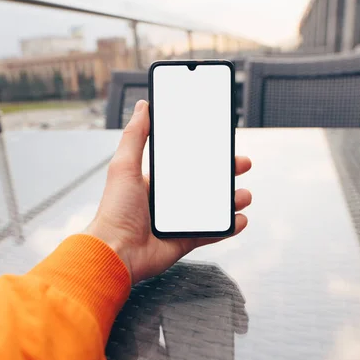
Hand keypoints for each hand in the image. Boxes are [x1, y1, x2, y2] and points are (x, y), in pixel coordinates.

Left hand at [85, 100, 251, 283]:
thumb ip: (135, 136)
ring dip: (232, 199)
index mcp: (154, 181)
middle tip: (242, 164)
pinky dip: (228, 227)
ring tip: (244, 195)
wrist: (116, 253)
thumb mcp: (124, 166)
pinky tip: (240, 219)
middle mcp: (168, 200)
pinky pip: (212, 232)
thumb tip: (142, 106)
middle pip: (204, 183)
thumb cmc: (115, 211)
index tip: (220, 143)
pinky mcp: (185, 240)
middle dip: (225, 173)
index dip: (204, 153)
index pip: (185, 162)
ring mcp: (178, 221)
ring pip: (212, 207)